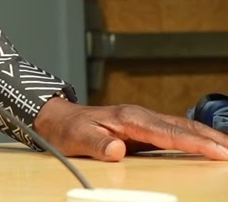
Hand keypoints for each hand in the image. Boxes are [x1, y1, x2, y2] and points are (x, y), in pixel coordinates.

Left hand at [33, 97, 227, 160]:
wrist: (58, 118)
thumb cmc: (68, 129)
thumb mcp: (77, 138)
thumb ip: (97, 144)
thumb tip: (118, 149)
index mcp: (129, 118)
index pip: (169, 133)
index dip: (196, 144)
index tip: (219, 153)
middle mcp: (140, 116)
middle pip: (184, 127)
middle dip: (213, 139)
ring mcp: (144, 120)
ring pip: (183, 128)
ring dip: (208, 138)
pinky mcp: (144, 127)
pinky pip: (176, 132)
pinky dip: (195, 138)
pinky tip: (208, 146)